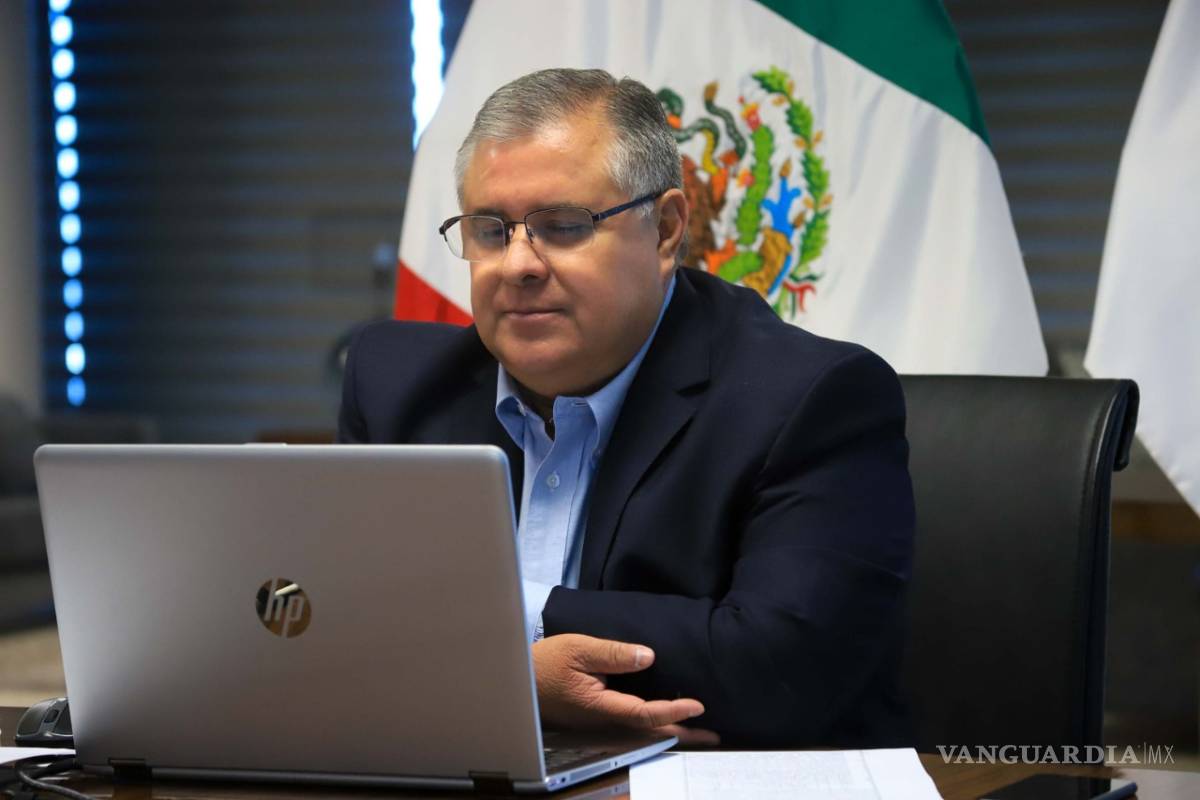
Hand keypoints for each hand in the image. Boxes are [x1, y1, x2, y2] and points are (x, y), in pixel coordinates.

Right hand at [531, 633, 719, 745]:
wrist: (517, 681)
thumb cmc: (546, 662)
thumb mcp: (579, 648)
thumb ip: (613, 653)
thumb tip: (649, 657)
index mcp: (601, 705)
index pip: (645, 713)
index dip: (673, 711)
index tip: (698, 705)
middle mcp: (604, 719)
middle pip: (649, 730)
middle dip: (682, 733)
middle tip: (712, 736)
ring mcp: (599, 722)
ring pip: (641, 729)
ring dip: (671, 730)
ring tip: (697, 730)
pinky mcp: (595, 716)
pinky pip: (631, 723)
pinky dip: (654, 723)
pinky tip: (663, 718)